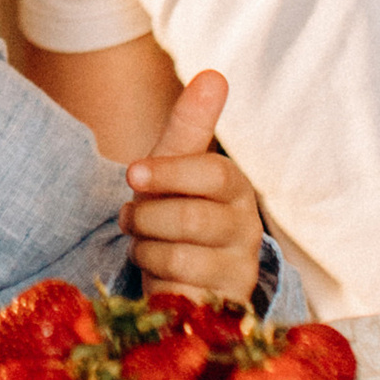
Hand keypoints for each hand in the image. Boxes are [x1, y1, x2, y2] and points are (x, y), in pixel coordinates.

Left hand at [124, 72, 265, 305]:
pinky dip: (153, 279)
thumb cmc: (175, 209)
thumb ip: (191, 123)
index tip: (132, 174)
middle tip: (132, 217)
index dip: (169, 172)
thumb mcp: (174, 164)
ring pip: (179, 256)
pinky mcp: (222, 304)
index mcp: (236, 187)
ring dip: (145, 248)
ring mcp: (238, 270)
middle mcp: (247, 228)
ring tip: (145, 242)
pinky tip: (155, 273)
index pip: (214, 173)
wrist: (180, 273)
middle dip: (146, 217)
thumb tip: (214, 74)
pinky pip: (178, 291)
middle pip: (191, 218)